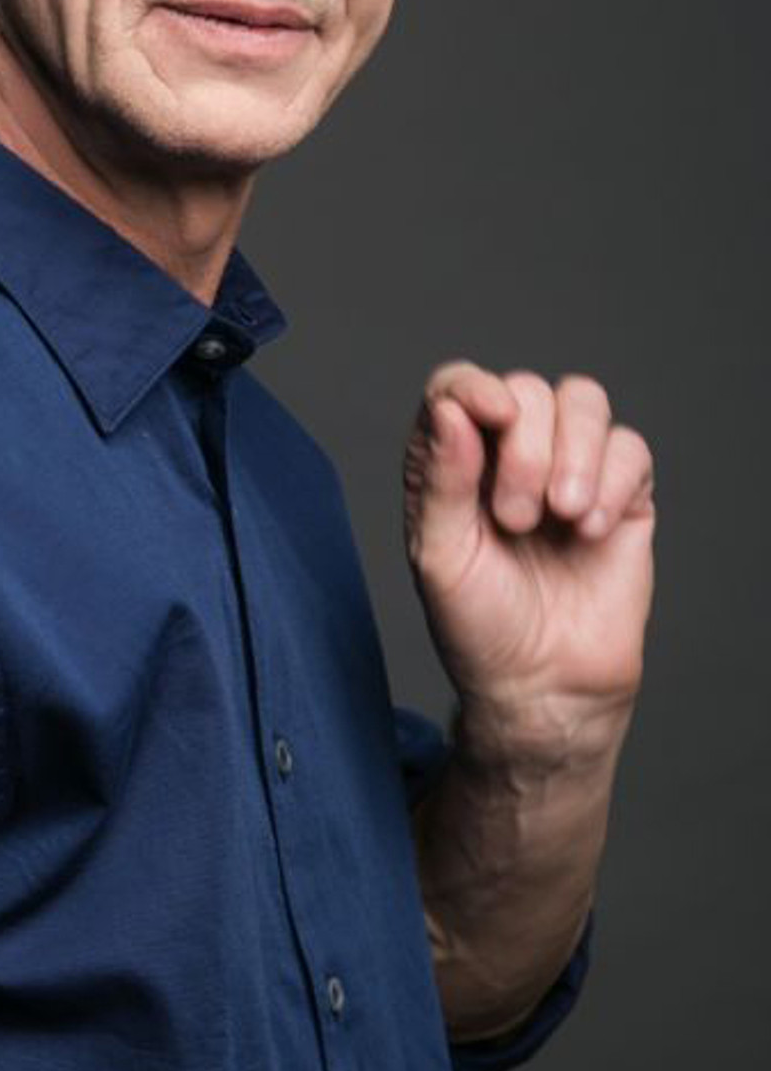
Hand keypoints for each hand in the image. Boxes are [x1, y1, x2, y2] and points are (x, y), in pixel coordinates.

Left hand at [403, 362, 655, 762]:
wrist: (545, 686)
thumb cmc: (480, 624)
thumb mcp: (439, 556)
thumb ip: (440, 479)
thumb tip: (450, 407)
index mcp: (454, 459)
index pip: (459, 385)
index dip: (475, 385)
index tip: (492, 413)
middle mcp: (510, 453)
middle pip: (526, 390)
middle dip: (525, 448)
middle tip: (516, 518)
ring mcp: (570, 468)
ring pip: (583, 400)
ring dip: (574, 452)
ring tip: (562, 515)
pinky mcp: (622, 493)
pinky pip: (630, 447)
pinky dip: (613, 480)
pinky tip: (591, 531)